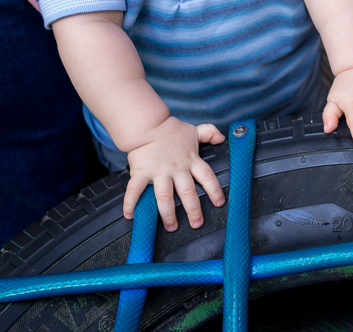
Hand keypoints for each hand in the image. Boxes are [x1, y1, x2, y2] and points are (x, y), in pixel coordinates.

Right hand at [123, 117, 225, 231]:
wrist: (147, 125)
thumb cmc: (170, 129)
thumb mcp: (194, 130)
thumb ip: (209, 133)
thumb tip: (222, 138)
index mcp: (190, 160)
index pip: (207, 177)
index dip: (214, 190)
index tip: (219, 203)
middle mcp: (176, 169)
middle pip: (188, 192)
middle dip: (193, 210)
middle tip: (197, 224)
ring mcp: (159, 172)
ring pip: (165, 197)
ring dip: (168, 214)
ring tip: (172, 227)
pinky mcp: (141, 173)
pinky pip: (135, 190)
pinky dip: (131, 202)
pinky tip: (130, 215)